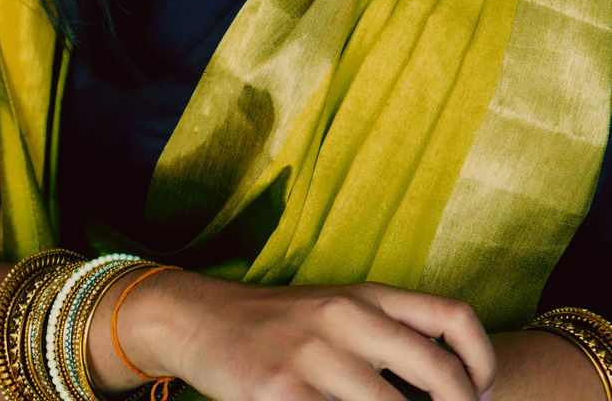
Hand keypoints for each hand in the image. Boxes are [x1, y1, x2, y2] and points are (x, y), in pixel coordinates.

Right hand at [123, 272, 495, 400]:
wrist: (200, 318)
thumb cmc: (278, 325)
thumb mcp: (336, 313)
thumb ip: (387, 336)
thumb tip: (451, 386)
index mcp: (366, 295)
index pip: (453, 316)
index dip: (483, 361)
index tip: (486, 395)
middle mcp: (348, 318)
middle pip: (439, 374)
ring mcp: (315, 356)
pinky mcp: (282, 392)